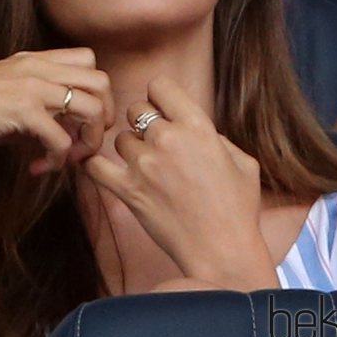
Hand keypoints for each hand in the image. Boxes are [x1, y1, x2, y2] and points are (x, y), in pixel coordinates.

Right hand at [0, 48, 115, 173]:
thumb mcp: (7, 100)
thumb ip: (38, 109)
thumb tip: (61, 136)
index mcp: (35, 60)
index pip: (88, 60)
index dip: (94, 91)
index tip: (80, 120)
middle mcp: (39, 67)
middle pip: (102, 80)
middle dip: (103, 116)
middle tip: (85, 142)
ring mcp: (33, 85)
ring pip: (92, 107)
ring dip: (87, 140)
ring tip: (68, 159)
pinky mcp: (24, 109)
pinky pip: (62, 139)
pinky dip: (58, 160)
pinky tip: (39, 168)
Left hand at [83, 76, 275, 289]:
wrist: (223, 251)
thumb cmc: (238, 209)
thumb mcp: (242, 162)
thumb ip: (215, 137)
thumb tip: (193, 129)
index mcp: (198, 126)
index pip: (159, 85)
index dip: (159, 97)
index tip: (163, 112)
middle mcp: (167, 139)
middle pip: (135, 109)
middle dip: (143, 123)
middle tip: (155, 144)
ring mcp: (144, 164)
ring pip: (120, 139)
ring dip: (129, 150)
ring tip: (146, 169)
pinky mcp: (127, 189)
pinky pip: (94, 166)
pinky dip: (95, 166)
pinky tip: (106, 171)